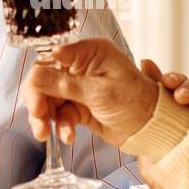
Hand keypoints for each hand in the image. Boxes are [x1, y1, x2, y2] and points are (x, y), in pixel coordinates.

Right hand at [20, 38, 159, 147]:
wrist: (153, 128)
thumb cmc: (137, 102)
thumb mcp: (99, 93)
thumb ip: (65, 84)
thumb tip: (35, 75)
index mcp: (89, 53)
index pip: (50, 60)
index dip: (37, 80)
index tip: (36, 102)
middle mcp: (82, 66)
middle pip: (44, 80)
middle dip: (38, 103)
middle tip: (39, 121)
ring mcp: (80, 86)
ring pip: (49, 99)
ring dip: (46, 118)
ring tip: (46, 135)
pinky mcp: (80, 105)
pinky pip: (61, 114)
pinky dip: (61, 126)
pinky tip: (68, 136)